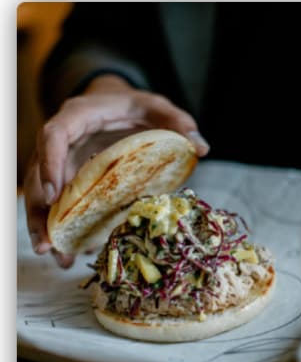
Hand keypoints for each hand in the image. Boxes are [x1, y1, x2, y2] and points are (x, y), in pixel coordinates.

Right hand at [24, 75, 209, 267]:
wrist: (115, 104)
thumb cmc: (133, 105)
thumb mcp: (156, 107)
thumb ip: (176, 121)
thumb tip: (201, 147)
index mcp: (79, 116)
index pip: (54, 136)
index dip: (50, 164)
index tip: (54, 196)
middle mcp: (63, 140)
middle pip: (38, 175)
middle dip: (39, 211)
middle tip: (46, 246)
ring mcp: (62, 161)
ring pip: (42, 194)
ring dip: (45, 227)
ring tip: (54, 257)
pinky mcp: (68, 178)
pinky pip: (58, 203)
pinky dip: (61, 227)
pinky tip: (69, 251)